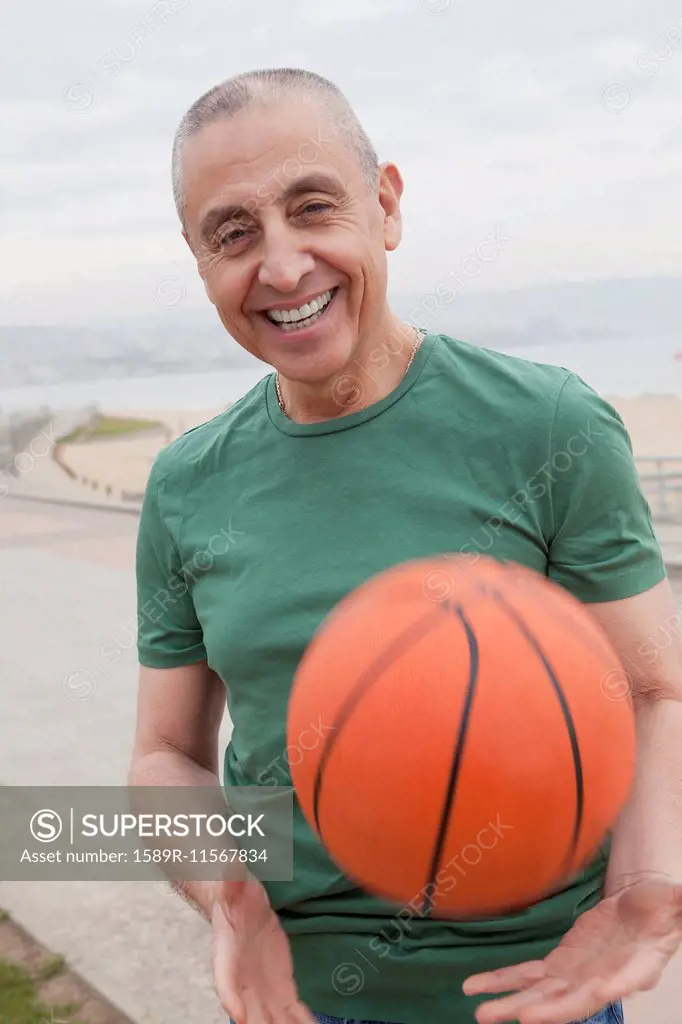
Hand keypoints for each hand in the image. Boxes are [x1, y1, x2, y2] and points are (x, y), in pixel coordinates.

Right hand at [211, 876, 315, 1023]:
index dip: (231, 998)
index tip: (239, 1015)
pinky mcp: (281, 986)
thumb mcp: (230, 881)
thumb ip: (230, 878)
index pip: (225, 979)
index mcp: (226, 953)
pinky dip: (302, 1022)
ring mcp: (262, 987)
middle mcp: (242, 978)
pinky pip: (293, 1010)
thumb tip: (230, 865)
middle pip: (251, 1011)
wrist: (243, 904)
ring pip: (274, 1018)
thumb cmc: (233, 893)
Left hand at [462, 875, 681, 1022]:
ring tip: (481, 1013)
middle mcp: (603, 980)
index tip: (597, 992)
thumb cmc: (662, 907)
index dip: (608, 989)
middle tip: (522, 1018)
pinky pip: (526, 976)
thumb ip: (678, 901)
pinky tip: (474, 988)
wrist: (640, 910)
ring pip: (541, 995)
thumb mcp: (674, 901)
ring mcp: (577, 976)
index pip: (622, 981)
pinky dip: (501, 981)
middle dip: (547, 1010)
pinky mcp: (559, 965)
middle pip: (574, 999)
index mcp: (637, 966)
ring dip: (512, 1003)